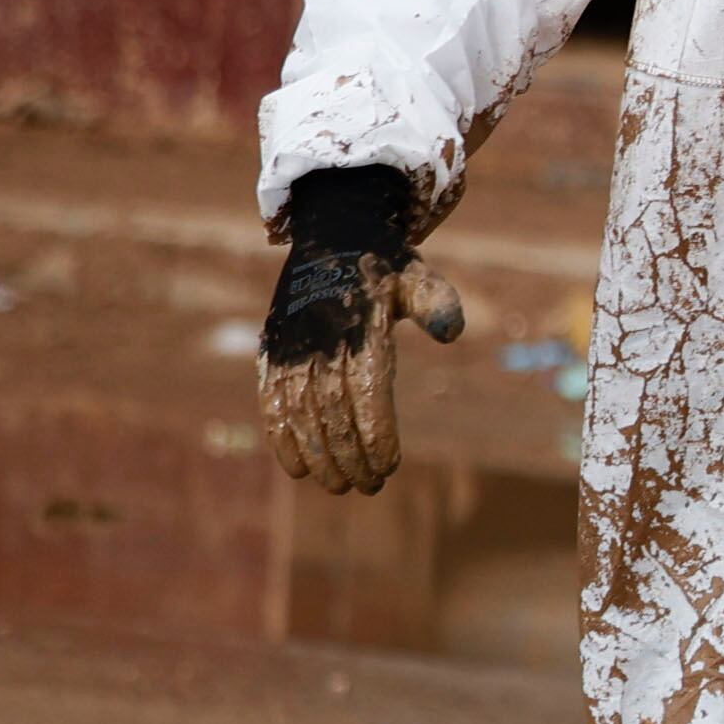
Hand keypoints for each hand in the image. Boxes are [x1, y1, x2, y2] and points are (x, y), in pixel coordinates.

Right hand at [256, 166, 462, 494]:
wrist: (331, 237)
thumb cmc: (386, 268)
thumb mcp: (418, 277)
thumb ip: (437, 303)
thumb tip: (452, 333)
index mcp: (361, 328)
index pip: (367, 393)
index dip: (376, 433)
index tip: (390, 465)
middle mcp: (322, 342)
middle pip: (333, 413)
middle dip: (351, 456)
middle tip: (369, 487)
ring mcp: (293, 350)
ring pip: (301, 416)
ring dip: (319, 456)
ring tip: (339, 486)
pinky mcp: (273, 355)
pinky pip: (272, 404)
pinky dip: (281, 438)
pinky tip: (298, 469)